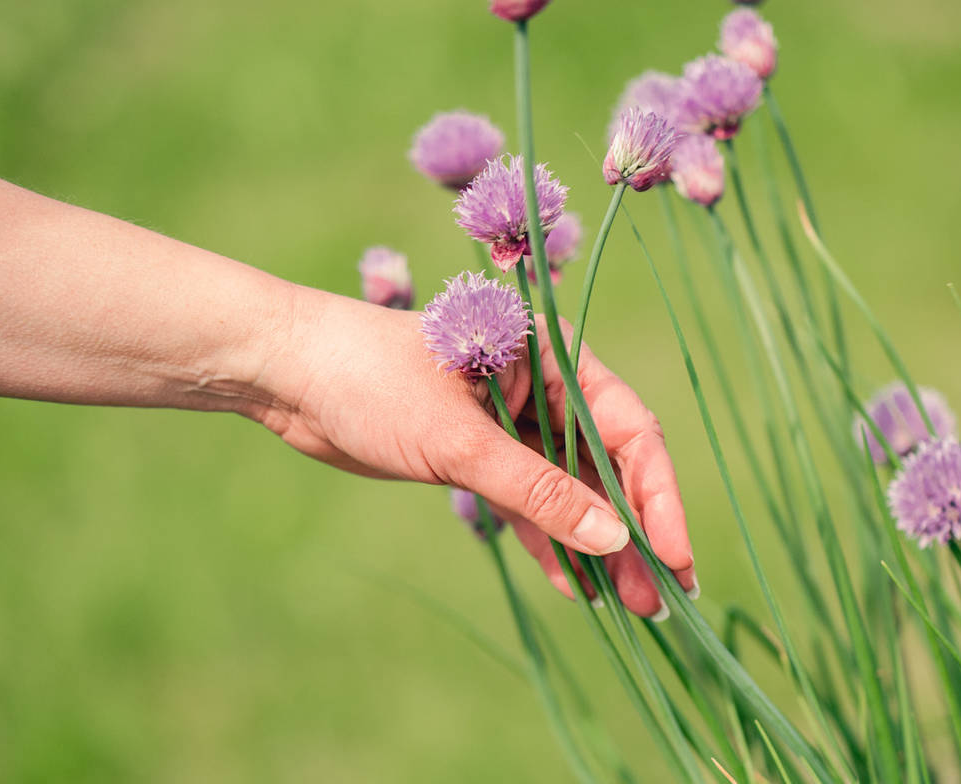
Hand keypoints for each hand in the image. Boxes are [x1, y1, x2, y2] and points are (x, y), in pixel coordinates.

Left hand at [249, 288, 695, 617]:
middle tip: (662, 598)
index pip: (630, 430)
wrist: (287, 374)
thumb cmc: (371, 381)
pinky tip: (574, 586)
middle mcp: (545, 384)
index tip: (672, 556)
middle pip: (609, 466)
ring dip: (597, 545)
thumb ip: (540, 492)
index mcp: (554, 355)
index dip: (658, 497)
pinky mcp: (480, 452)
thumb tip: (614, 541)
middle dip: (635, 531)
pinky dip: (552, 541)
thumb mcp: (460, 441)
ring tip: (629, 606)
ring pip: (573, 490)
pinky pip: (531, 502)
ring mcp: (513, 421)